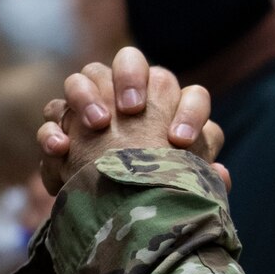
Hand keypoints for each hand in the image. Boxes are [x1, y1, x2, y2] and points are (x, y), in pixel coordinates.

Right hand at [37, 47, 226, 192]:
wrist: (119, 213)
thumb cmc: (156, 192)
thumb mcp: (180, 186)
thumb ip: (201, 175)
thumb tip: (220, 173)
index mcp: (175, 110)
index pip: (192, 96)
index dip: (190, 113)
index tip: (179, 140)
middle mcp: (136, 97)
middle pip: (132, 61)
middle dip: (132, 78)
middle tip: (131, 109)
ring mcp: (96, 103)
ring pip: (89, 75)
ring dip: (88, 94)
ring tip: (97, 124)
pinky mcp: (64, 122)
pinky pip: (54, 112)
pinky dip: (54, 130)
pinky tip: (62, 149)